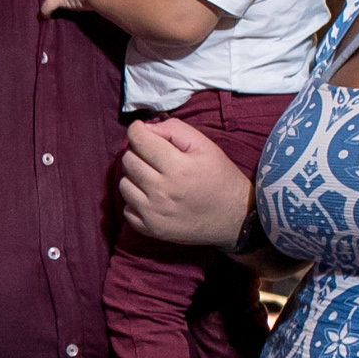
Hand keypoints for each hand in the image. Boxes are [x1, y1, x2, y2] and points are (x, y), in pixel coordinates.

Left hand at [116, 116, 253, 247]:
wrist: (234, 217)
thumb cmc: (220, 177)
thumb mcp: (205, 146)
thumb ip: (174, 129)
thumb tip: (145, 128)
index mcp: (177, 167)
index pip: (139, 140)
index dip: (136, 130)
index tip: (141, 130)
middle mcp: (162, 191)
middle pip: (128, 161)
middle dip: (137, 152)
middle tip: (152, 155)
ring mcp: (154, 213)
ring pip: (124, 184)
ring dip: (134, 176)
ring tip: (153, 176)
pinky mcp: (151, 229)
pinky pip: (127, 209)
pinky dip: (135, 200)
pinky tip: (152, 197)